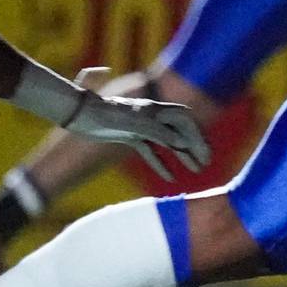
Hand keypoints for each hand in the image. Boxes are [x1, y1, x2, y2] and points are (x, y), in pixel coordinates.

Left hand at [64, 90, 209, 177]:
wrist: (81, 114)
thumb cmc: (106, 115)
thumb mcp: (134, 124)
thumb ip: (158, 132)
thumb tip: (180, 141)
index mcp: (155, 110)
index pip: (184, 121)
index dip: (196, 136)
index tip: (204, 152)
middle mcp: (152, 117)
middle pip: (179, 131)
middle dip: (194, 146)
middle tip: (206, 162)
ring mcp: (141, 127)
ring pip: (168, 142)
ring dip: (182, 155)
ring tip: (196, 169)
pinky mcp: (131, 137)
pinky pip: (151, 152)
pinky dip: (161, 164)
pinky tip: (171, 177)